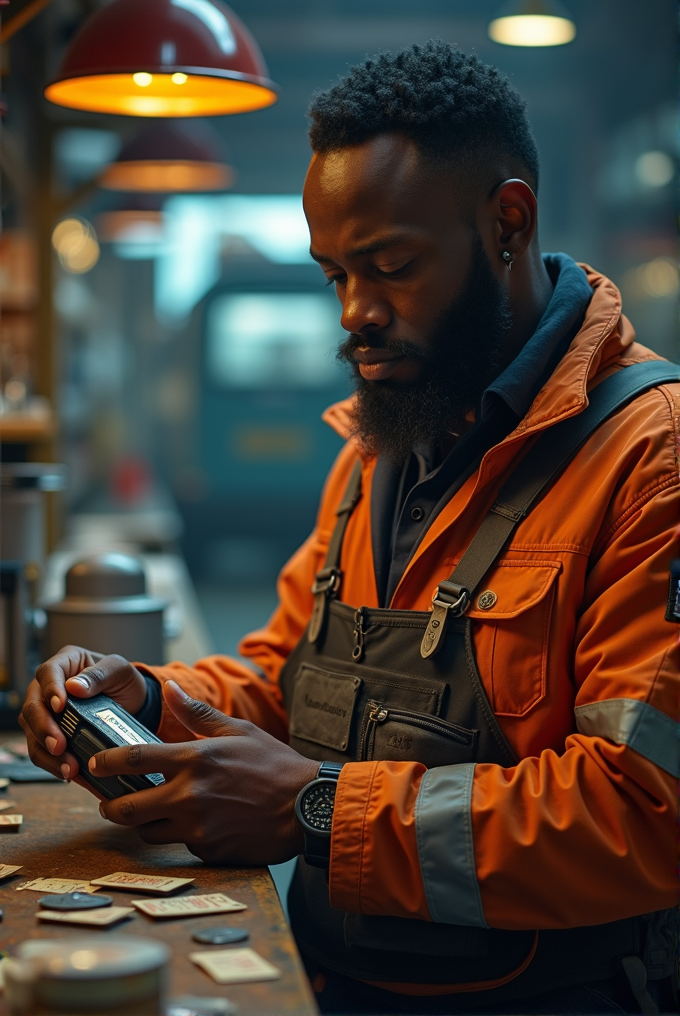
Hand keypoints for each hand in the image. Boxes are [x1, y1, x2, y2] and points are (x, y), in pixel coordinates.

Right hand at [19, 646, 147, 781]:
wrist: (131, 702)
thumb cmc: (123, 680)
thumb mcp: (120, 670)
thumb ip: (100, 675)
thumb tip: (74, 687)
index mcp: (65, 663)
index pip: (47, 673)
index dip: (50, 690)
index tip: (60, 706)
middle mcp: (48, 687)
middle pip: (33, 707)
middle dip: (44, 729)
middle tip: (60, 747)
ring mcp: (47, 712)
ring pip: (33, 734)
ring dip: (47, 754)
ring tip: (68, 768)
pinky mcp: (51, 734)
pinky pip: (44, 752)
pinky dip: (54, 765)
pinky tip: (71, 774)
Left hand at [94, 681, 318, 864]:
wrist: (307, 806)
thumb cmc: (275, 764)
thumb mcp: (238, 731)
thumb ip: (197, 713)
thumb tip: (170, 689)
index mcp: (194, 759)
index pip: (133, 760)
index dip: (106, 763)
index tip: (97, 764)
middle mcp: (189, 795)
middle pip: (126, 808)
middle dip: (111, 806)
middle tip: (111, 802)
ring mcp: (197, 827)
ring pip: (147, 832)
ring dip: (145, 824)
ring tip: (153, 814)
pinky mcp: (208, 850)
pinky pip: (180, 846)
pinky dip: (182, 836)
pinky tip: (197, 825)